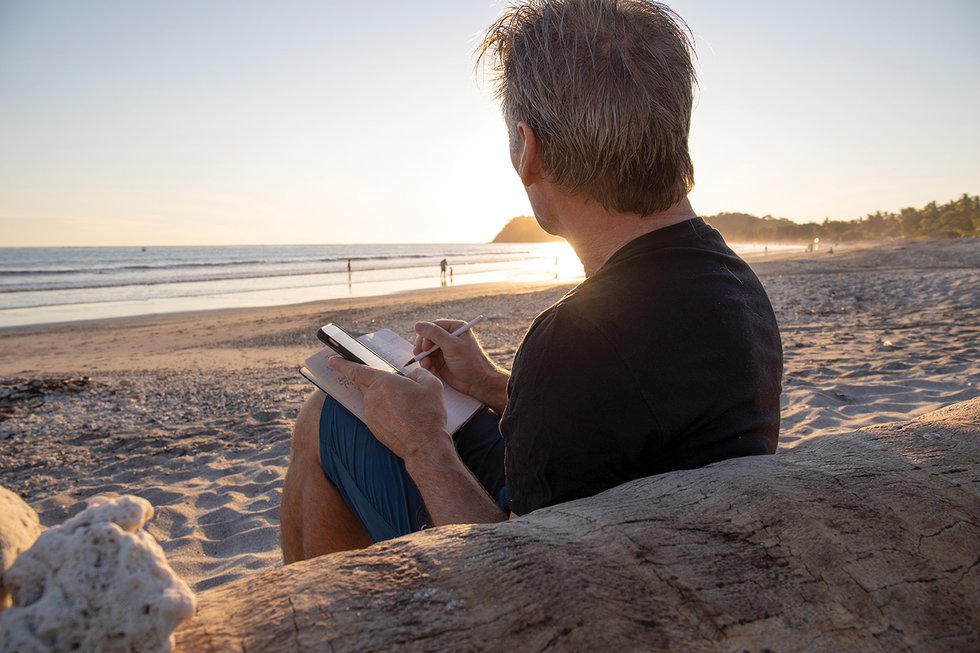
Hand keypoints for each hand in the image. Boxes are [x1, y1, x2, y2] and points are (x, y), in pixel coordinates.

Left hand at [327, 356, 450, 462]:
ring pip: (374, 400)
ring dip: (386, 400)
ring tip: (408, 408)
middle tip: (396, 389)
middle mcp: (372, 398)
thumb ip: (418, 373)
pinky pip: (378, 414)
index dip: (342, 364)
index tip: (331, 360)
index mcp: (383, 382)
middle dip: (378, 384)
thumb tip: (413, 375)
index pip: (356, 370)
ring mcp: (370, 415)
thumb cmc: (428, 414)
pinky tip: (404, 419)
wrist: (424, 447)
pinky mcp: (374, 428)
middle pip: (368, 385)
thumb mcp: (431, 385)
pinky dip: (387, 414)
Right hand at [414, 320, 509, 412]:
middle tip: (420, 356)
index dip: (426, 335)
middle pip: (427, 338)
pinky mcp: (441, 362)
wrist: (479, 383)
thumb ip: (435, 334)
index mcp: (455, 328)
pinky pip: (428, 360)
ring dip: (424, 358)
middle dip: (422, 348)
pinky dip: (427, 365)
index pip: (433, 326)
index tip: (425, 346)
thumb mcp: (452, 345)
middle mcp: (449, 337)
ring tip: (427, 365)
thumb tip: (418, 325)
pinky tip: (432, 371)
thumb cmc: (470, 362)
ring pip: (426, 350)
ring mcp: (444, 350)